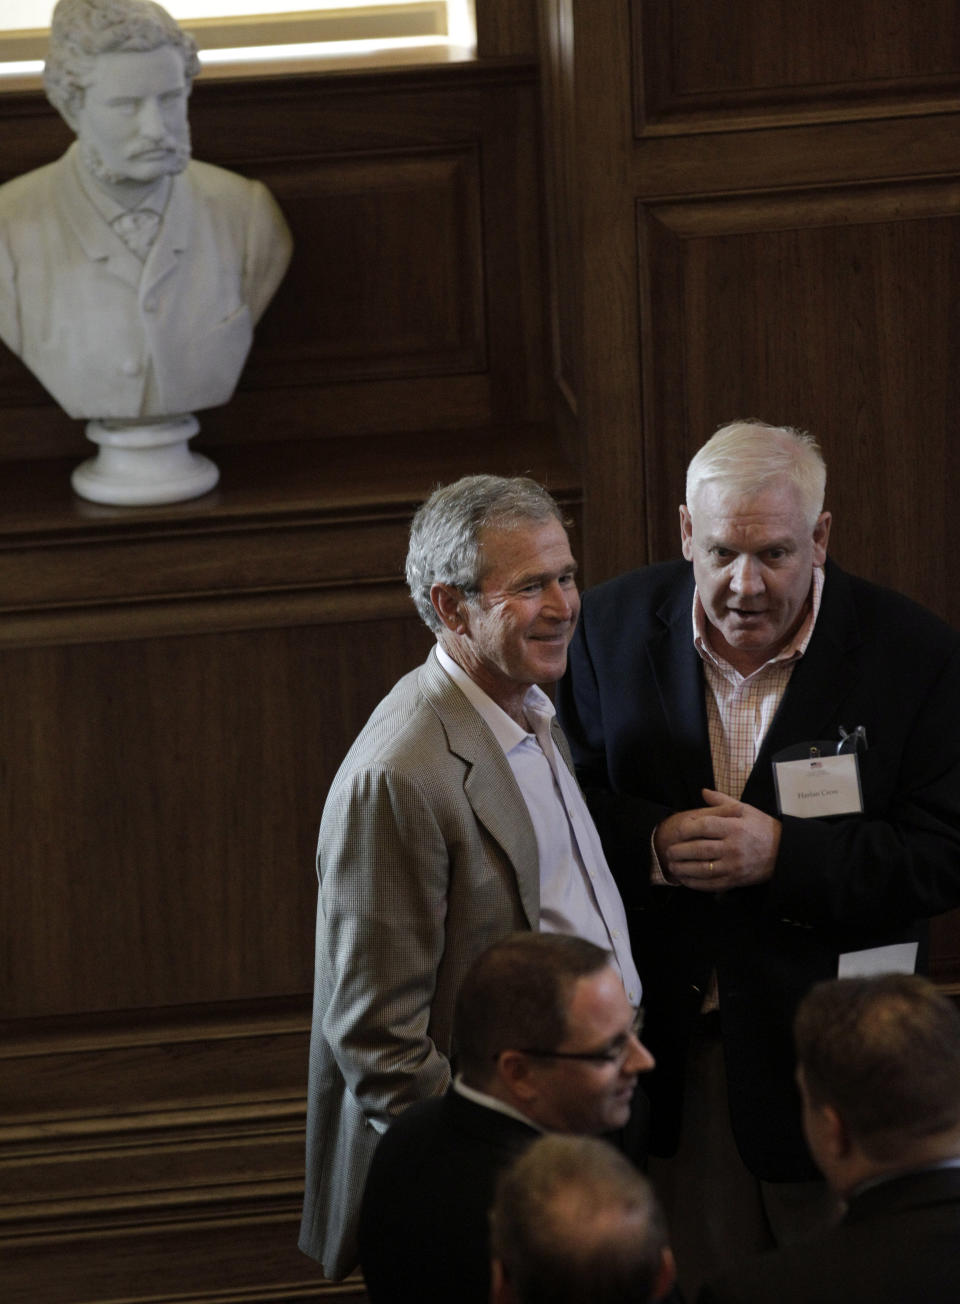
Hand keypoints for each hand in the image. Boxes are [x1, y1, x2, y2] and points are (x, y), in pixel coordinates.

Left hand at [653, 788, 780, 891]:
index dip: (686, 828)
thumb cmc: (763, 828)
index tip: (677, 830)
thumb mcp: (746, 810)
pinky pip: (711, 884)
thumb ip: (722, 801)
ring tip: (672, 865)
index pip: (704, 826)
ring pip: (702, 869)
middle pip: (699, 849)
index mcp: (734, 827)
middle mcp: (733, 847)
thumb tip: (703, 792)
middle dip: (680, 850)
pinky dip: (696, 883)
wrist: (784, 852)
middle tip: (668, 850)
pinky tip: (685, 880)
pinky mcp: (736, 880)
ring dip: (684, 868)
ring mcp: (734, 866)